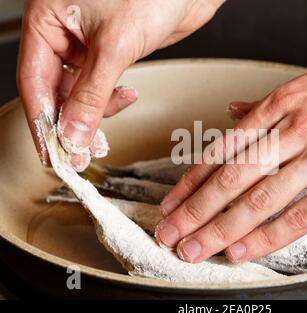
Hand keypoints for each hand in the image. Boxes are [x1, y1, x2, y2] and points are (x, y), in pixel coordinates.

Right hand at [17, 0, 223, 169]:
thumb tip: (73, 133)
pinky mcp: (112, 49)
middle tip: (79, 152)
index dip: (42, 120)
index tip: (52, 151)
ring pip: (78, 89)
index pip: (34, 80)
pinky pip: (101, 84)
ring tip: (102, 134)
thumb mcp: (114, 46)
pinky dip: (109, 99)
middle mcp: (63, 30)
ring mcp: (88, 41)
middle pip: (54, 88)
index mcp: (47, 18)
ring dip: (91, 114)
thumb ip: (92, 94)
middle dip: (69, 122)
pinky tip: (124, 99)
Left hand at [156, 43, 306, 262]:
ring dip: (223, 229)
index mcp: (283, 104)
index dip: (193, 180)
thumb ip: (268, 103)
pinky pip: (302, 214)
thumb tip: (234, 112)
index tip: (173, 201)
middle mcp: (297, 129)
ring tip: (198, 248)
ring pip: (260, 199)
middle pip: (233, 178)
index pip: (224, 148)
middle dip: (197, 211)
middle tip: (173, 233)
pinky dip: (269, 236)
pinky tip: (246, 249)